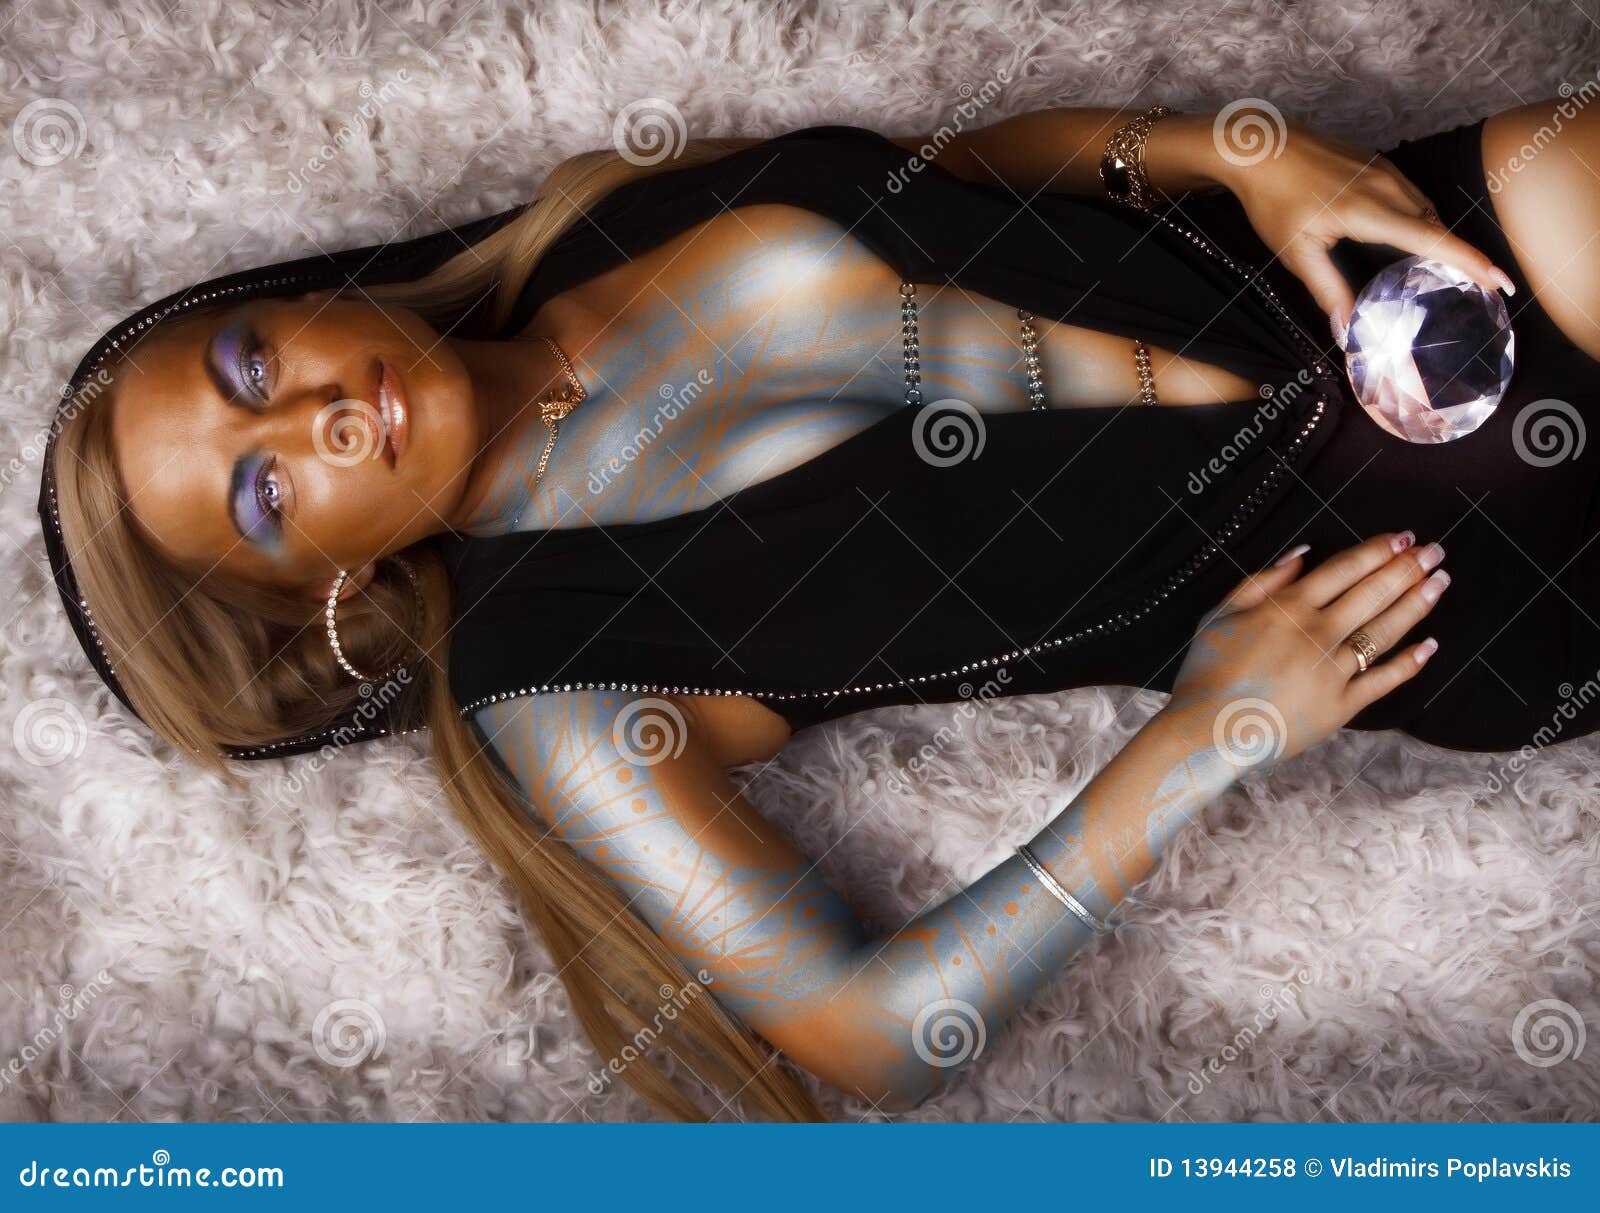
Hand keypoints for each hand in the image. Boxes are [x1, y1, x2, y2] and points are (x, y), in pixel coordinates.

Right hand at [1163, 532, 1446, 770]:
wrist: (1207, 732)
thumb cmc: (1206, 673)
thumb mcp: (1219, 615)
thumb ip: (1261, 582)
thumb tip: (1303, 554)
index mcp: (1288, 608)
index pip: (1344, 570)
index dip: (1376, 551)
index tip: (1402, 537)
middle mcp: (1317, 634)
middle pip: (1372, 594)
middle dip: (1407, 569)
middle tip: (1434, 552)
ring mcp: (1333, 671)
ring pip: (1384, 631)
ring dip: (1415, 604)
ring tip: (1440, 583)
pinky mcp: (1341, 706)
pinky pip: (1382, 681)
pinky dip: (1408, 664)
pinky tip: (1429, 646)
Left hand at [1215, 110, 1512, 337]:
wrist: (1259, 148)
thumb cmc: (1274, 200)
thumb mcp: (1296, 253)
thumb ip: (1327, 291)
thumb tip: (1345, 330)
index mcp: (1372, 210)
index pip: (1434, 241)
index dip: (1471, 263)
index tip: (1501, 281)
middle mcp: (1388, 186)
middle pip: (1438, 225)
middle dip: (1462, 255)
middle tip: (1479, 287)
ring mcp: (1385, 170)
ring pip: (1426, 208)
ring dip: (1441, 236)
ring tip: (1449, 268)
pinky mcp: (1377, 164)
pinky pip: (1413, 195)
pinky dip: (1422, 219)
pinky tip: (1412, 237)